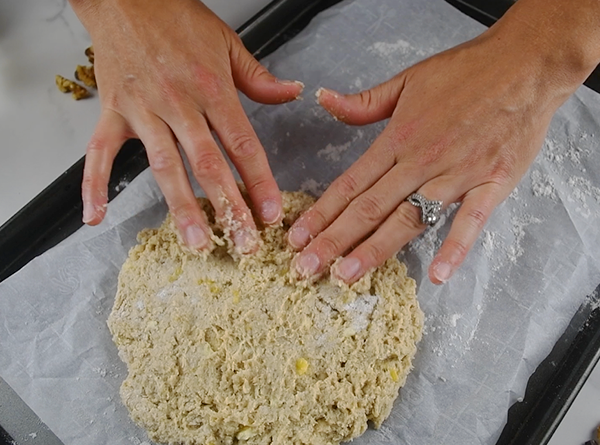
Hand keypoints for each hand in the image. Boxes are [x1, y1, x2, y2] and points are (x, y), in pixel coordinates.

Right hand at [72, 0, 302, 252]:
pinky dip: (95, 184)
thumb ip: (259, 78)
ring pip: (164, 167)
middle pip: (207, 164)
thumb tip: (292, 93)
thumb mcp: (227, 43)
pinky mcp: (112, 112)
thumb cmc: (175, 18)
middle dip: (228, 207)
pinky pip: (99, 153)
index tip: (270, 213)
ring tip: (197, 242)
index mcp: (211, 88)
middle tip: (243, 243)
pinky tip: (96, 215)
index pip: (242, 143)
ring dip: (181, 208)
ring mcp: (142, 111)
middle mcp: (178, 103)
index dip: (259, 181)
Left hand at [288, 6, 594, 283]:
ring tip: (346, 276)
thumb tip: (324, 101)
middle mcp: (420, 161)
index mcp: (397, 139)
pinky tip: (438, 275)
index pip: (350, 184)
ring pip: (408, 219)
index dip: (321, 213)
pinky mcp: (492, 183)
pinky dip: (455, 248)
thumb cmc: (466, 71)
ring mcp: (457, 175)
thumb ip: (363, 103)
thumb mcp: (406, 80)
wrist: (525, 64)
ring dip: (375, 250)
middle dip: (333, 241)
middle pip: (369, 208)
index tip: (297, 238)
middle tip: (305, 269)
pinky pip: (471, 221)